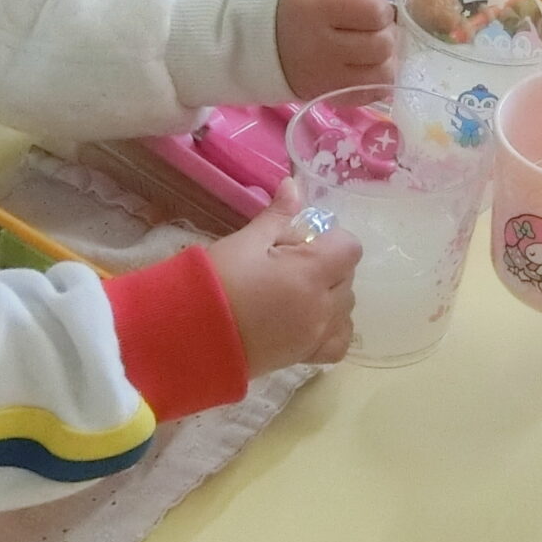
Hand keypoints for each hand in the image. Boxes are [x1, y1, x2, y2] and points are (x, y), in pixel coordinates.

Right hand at [208, 196, 360, 373]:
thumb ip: (278, 215)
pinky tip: (311, 318)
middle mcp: (322, 306)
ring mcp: (316, 335)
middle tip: (291, 263)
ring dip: (331, 294)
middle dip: (329, 264)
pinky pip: (338, 341)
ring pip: (346, 307)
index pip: (350, 248)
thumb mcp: (247, 241)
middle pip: (348, 277)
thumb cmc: (217, 282)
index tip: (303, 240)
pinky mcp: (305, 356)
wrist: (190, 336)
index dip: (331, 239)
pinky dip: (333, 327)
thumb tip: (295, 185)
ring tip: (295, 290)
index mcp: (311, 274)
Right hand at [276, 0, 397, 98]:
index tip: (370, 4)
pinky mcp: (326, 95)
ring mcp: (325, 75)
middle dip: (385, 32)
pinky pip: (371, 95)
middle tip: (370, 27)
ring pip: (383, 73)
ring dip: (385, 58)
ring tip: (369, 46)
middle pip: (382, 44)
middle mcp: (322, 43)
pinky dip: (376, 80)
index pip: (376, 11)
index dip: (382, 7)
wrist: (255, 34)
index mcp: (321, 3)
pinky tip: (365, 66)